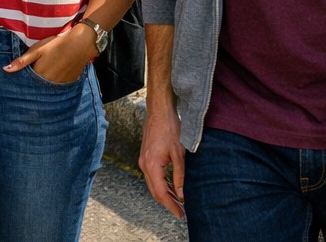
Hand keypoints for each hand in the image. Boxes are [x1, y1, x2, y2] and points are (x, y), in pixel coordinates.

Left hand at [2, 25, 96, 83]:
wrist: (80, 44)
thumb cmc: (56, 44)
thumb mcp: (37, 50)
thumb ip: (22, 61)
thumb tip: (6, 69)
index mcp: (40, 75)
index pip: (28, 82)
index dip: (25, 77)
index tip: (24, 73)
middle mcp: (50, 83)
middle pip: (38, 85)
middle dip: (34, 81)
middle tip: (38, 70)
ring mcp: (60, 84)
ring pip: (48, 86)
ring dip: (45, 81)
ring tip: (48, 69)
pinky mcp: (69, 82)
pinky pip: (58, 85)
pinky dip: (55, 80)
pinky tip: (57, 70)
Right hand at [138, 101, 186, 219]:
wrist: (159, 111)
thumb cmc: (170, 129)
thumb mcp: (179, 154)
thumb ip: (179, 176)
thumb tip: (181, 194)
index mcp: (151, 165)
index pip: (160, 193)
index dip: (170, 206)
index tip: (180, 214)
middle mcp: (144, 164)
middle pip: (154, 191)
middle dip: (167, 203)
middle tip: (181, 212)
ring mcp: (143, 160)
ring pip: (153, 184)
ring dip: (164, 194)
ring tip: (178, 202)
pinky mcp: (145, 156)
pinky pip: (152, 176)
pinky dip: (161, 184)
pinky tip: (171, 187)